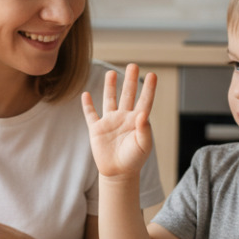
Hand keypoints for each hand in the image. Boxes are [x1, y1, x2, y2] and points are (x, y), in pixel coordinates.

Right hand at [81, 63, 155, 179]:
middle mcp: (124, 118)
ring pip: (110, 100)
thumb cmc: (133, 160)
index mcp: (137, 121)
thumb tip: (143, 113)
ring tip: (111, 72)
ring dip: (110, 86)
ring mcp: (110, 122)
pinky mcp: (97, 129)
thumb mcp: (143, 145)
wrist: (118, 173)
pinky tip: (85, 94)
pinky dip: (87, 105)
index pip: (144, 101)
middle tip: (133, 65)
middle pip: (127, 95)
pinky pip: (91, 114)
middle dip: (130, 80)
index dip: (149, 88)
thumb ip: (144, 130)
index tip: (153, 75)